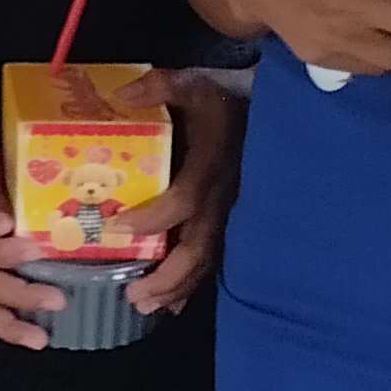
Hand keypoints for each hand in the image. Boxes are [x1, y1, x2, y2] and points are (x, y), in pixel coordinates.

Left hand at [127, 73, 248, 317]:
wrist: (273, 113)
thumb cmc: (225, 100)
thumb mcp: (195, 84)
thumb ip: (161, 86)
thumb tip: (122, 95)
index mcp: (213, 164)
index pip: (185, 199)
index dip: (154, 217)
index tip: (117, 228)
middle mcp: (226, 198)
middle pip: (199, 247)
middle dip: (167, 276)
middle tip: (132, 295)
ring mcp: (234, 215)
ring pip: (208, 261)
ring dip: (177, 288)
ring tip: (143, 306)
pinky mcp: (236, 224)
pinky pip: (216, 260)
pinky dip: (193, 284)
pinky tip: (170, 305)